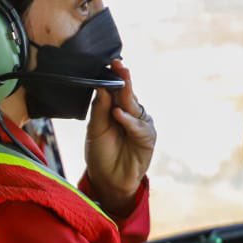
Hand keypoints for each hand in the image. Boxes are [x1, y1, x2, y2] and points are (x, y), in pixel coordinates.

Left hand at [84, 60, 156, 217]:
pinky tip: (118, 114)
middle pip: (127, 93)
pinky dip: (128, 120)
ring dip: (126, 96)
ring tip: (119, 85)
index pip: (116, 88)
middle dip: (123, 78)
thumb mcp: (95, 129)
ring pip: (134, 106)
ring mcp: (140, 124)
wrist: (108, 180)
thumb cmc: (100, 154)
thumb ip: (99, 109)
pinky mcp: (147, 138)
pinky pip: (138, 126)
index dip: (114, 75)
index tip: (111, 61)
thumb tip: (102, 86)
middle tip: (118, 64)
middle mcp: (130, 113)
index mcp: (116, 108)